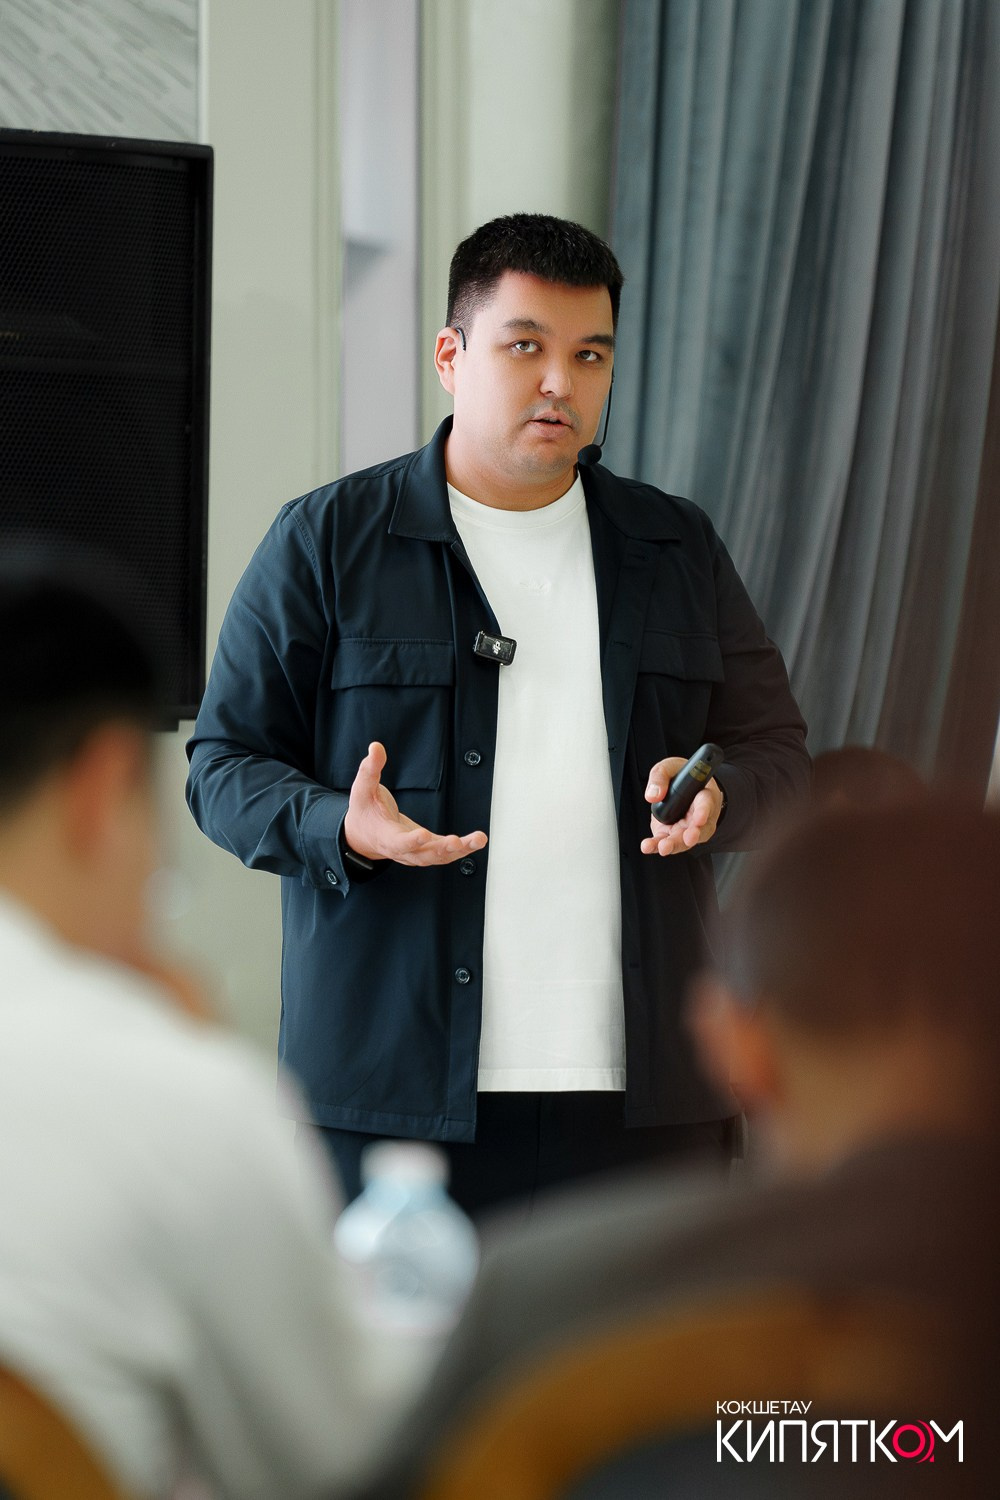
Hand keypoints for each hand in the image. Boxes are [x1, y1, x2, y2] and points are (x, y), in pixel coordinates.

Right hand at [343, 741, 487, 866]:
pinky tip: (477, 841)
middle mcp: (403, 850)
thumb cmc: (365, 811)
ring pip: (439, 857)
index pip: (398, 842)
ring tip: (478, 839)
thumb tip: (376, 747)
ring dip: (460, 850)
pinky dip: (463, 848)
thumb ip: (370, 769)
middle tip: (457, 841)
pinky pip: (446, 853)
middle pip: (424, 855)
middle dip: (442, 849)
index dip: (411, 841)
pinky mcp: (427, 849)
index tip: (424, 834)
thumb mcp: (362, 789)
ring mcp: (416, 852)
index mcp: (386, 837)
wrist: (364, 835)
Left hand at [641, 755, 722, 856]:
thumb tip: (653, 795)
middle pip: (698, 829)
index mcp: (704, 795)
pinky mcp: (674, 833)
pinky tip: (648, 847)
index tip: (699, 820)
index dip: (704, 812)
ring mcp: (688, 827)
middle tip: (687, 839)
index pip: (706, 804)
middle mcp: (700, 815)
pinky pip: (668, 842)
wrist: (681, 786)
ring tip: (663, 847)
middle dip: (692, 835)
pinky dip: (657, 846)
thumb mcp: (670, 767)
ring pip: (684, 840)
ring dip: (675, 845)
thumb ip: (661, 776)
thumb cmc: (680, 776)